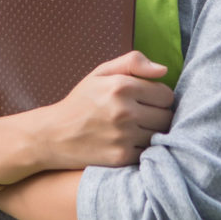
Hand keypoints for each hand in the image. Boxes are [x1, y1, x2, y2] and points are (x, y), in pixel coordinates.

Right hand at [33, 50, 174, 169]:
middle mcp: (124, 111)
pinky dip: (141, 148)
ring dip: (151, 133)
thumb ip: (132, 62)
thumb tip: (164, 70)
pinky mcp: (121, 157)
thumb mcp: (101, 73)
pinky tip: (126, 142)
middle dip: (156, 115)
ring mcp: (123, 136)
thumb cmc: (81, 102)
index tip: (143, 100)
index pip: (166, 95)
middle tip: (138, 116)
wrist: (53, 135)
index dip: (157, 97)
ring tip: (132, 129)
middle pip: (167, 117)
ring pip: (160, 135)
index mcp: (121, 86)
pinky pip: (149, 152)